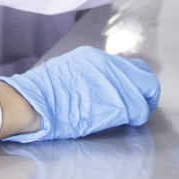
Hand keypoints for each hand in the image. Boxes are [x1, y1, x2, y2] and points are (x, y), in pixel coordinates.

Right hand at [0, 46, 159, 142]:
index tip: (131, 94)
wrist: (33, 103)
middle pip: (143, 75)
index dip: (132, 82)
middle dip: (145, 91)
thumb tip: (97, 85)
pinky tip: (131, 121)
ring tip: (135, 116)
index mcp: (94, 58)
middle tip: (140, 106)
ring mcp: (113, 83)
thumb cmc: (42, 93)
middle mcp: (108, 65)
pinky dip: (138, 115)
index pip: (128, 66)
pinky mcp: (115, 102)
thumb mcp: (66, 72)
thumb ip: (86, 75)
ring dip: (142, 104)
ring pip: (145, 90)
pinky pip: (138, 108)